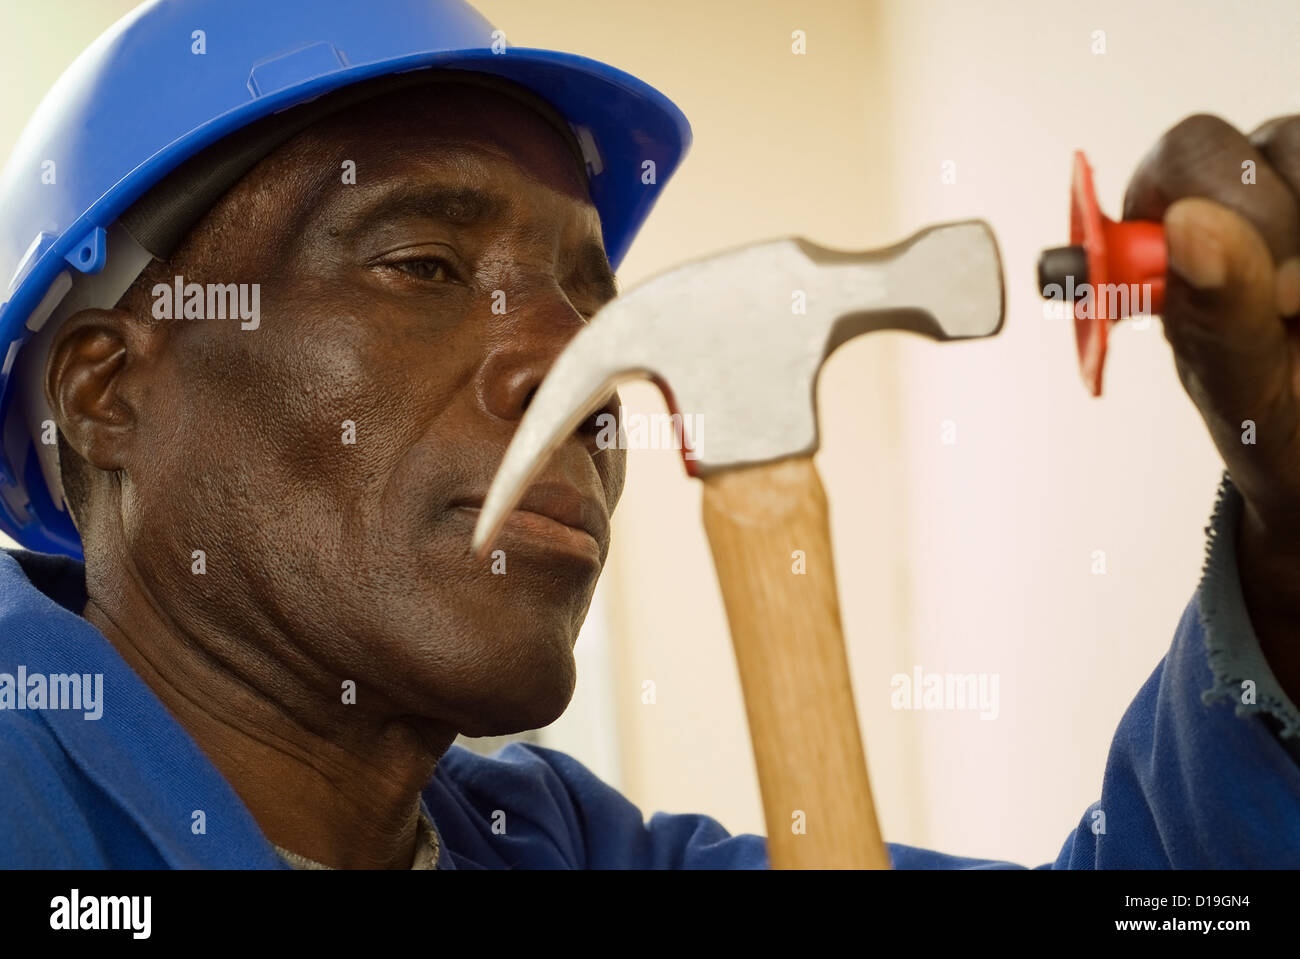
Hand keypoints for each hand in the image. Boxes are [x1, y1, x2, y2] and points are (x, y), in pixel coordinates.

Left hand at [1124, 114, 1299, 701]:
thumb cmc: (1284, 452)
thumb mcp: (1238, 393)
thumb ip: (1212, 313)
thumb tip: (1172, 232)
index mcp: (1202, 231)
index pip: (1194, 147)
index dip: (1213, 195)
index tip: (1230, 266)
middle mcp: (1275, 206)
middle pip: (1289, 139)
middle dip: (1290, 229)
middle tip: (1298, 313)